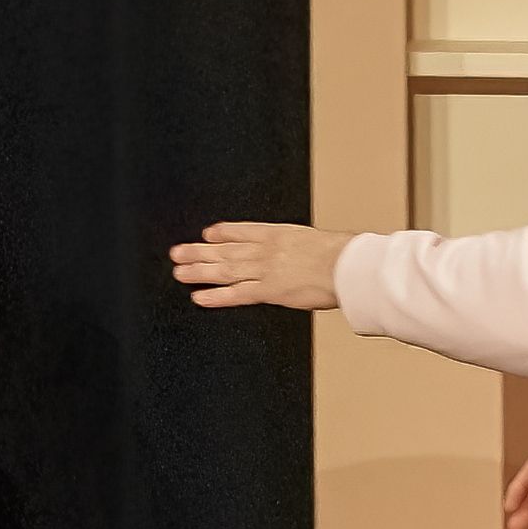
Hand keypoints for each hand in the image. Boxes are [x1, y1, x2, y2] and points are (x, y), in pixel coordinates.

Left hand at [172, 222, 357, 310]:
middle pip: (226, 250)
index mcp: (280, 233)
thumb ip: (302, 246)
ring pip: (225, 270)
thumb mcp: (319, 240)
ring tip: (180, 272)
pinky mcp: (270, 291)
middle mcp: (266, 250)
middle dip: (199, 252)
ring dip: (199, 271)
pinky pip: (237, 294)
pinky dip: (216, 296)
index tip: (206, 234)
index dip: (222, 233)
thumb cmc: (344, 255)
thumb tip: (303, 251)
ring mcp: (266, 270)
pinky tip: (199, 297)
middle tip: (177, 252)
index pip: (243, 231)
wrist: (350, 266)